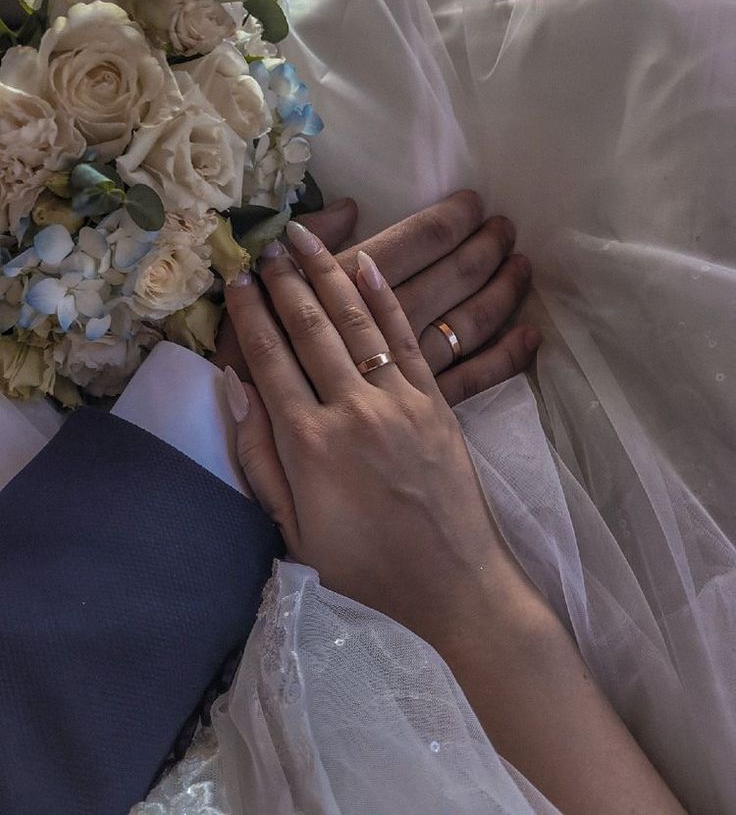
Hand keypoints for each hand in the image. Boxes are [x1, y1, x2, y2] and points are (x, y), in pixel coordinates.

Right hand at [222, 223, 524, 649]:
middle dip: (283, 282)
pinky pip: (405, 337)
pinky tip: (366, 264)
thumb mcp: (295, 530)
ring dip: (326, 274)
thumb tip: (235, 391)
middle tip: (266, 245)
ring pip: (354, 322)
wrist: (453, 583)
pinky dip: (383, 298)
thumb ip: (261, 460)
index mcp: (308, 445)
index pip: (268, 360)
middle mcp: (350, 410)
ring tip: (304, 239)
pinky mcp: (434, 400)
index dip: (249, 315)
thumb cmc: (365, 567)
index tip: (236, 278)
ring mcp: (397, 400)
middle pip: (308, 329)